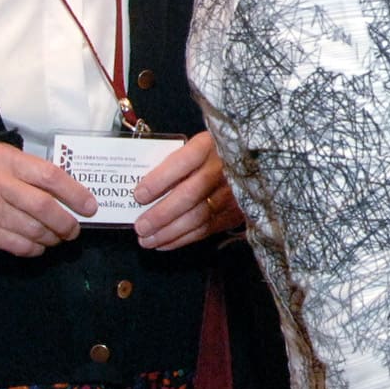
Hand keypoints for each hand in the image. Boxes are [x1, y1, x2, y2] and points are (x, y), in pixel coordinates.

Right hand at [0, 141, 95, 256]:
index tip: (90, 207)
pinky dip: (35, 248)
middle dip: (65, 222)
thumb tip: (77, 197)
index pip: (49, 176)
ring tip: (58, 236)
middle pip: (42, 207)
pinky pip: (19, 246)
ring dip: (52, 237)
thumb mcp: (13, 159)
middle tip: (74, 229)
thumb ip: (40, 173)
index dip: (74, 193)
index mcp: (8, 160)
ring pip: (32, 230)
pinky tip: (40, 244)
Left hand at [131, 131, 242, 251]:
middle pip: (190, 194)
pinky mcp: (237, 212)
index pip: (182, 162)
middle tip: (140, 227)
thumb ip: (174, 161)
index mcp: (209, 145)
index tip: (139, 195)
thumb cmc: (211, 152)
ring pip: (198, 217)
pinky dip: (182, 239)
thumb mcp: (195, 145)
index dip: (160, 180)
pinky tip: (164, 243)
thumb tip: (142, 187)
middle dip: (161, 214)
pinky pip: (207, 229)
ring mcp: (233, 193)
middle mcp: (223, 169)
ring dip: (169, 232)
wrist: (251, 160)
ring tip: (147, 240)